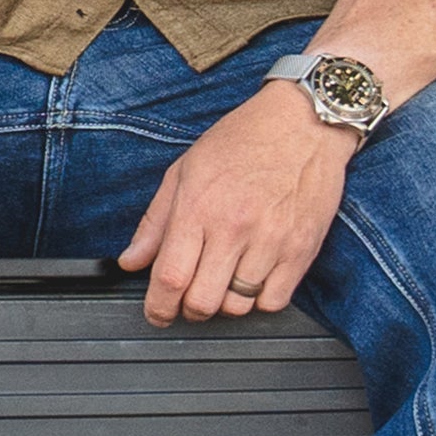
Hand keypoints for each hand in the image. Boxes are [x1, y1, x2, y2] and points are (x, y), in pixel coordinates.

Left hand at [119, 82, 355, 326]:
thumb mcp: (186, 169)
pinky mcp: (302, 249)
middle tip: (191, 297)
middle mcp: (235, 227)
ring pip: (238, 307)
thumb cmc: (244, 139)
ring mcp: (271, 241)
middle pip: (202, 302)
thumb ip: (156, 220)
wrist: (304, 122)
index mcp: (200, 207)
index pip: (170, 277)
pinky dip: (259, 300)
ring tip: (225, 279)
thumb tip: (131, 260)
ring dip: (225, 302)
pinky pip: (274, 301)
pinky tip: (254, 277)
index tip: (157, 312)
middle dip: (189, 309)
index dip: (158, 307)